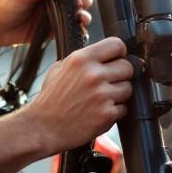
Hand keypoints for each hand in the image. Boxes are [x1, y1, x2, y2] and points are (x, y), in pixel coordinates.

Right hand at [27, 37, 133, 153]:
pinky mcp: (107, 114)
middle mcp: (93, 74)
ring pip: (128, 88)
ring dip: (119, 94)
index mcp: (81, 59)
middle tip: (109, 82)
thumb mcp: (60, 68)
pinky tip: (99, 112)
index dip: (119, 53)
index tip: (117, 59)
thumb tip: (106, 54)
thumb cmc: (50, 99)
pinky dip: (115, 111)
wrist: (43, 127)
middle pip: (128, 67)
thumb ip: (84, 59)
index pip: (117, 44)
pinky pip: (124, 108)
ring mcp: (102, 95)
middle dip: (121, 75)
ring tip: (101, 99)